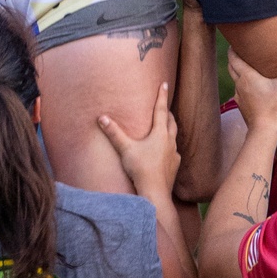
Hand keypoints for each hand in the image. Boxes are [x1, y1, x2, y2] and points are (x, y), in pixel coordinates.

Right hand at [98, 81, 179, 200]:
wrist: (156, 194)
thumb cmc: (141, 169)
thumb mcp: (125, 149)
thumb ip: (114, 133)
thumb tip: (102, 118)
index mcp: (160, 133)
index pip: (161, 109)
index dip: (161, 96)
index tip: (165, 84)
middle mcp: (170, 141)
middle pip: (171, 121)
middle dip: (167, 112)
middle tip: (164, 106)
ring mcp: (174, 154)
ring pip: (174, 136)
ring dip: (170, 129)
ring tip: (166, 126)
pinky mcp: (175, 166)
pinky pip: (174, 152)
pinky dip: (170, 147)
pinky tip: (166, 151)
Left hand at [228, 47, 276, 131]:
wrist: (264, 130)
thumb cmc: (274, 106)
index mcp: (247, 76)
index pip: (233, 59)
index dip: (232, 49)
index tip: (233, 42)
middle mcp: (240, 84)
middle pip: (231, 67)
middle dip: (233, 58)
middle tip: (237, 51)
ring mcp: (239, 96)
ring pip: (234, 80)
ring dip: (237, 73)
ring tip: (245, 68)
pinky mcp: (241, 106)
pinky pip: (238, 92)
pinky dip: (241, 86)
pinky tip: (249, 88)